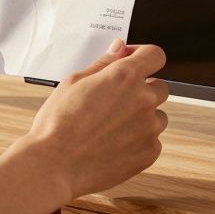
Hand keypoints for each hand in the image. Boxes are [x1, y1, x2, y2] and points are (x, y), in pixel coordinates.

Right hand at [15, 40, 168, 201]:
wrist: (54, 165)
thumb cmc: (58, 123)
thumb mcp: (74, 82)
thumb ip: (103, 63)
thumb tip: (120, 48)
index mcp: (124, 76)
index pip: (155, 55)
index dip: (144, 56)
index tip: (132, 62)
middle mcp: (143, 99)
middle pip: (160, 87)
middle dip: (142, 90)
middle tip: (115, 101)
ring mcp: (149, 128)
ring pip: (157, 116)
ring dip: (142, 117)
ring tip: (111, 127)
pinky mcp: (149, 153)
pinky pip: (153, 141)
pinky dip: (139, 141)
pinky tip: (113, 144)